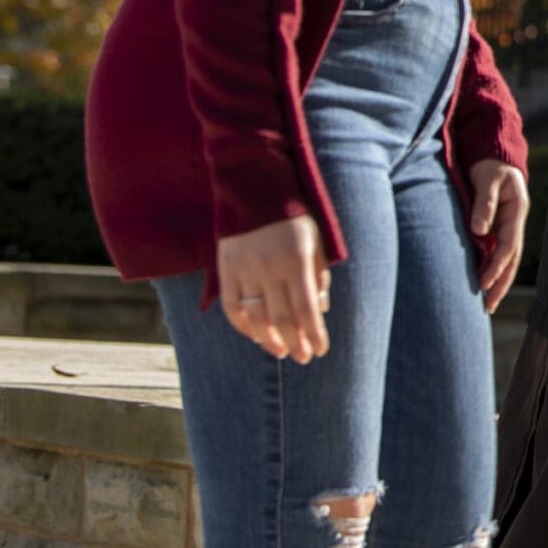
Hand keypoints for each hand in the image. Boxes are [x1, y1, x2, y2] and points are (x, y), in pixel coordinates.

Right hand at [217, 216, 330, 363]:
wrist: (253, 190)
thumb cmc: (293, 217)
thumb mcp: (316, 240)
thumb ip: (319, 275)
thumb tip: (321, 310)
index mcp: (297, 260)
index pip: (307, 308)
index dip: (314, 334)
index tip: (320, 351)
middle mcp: (270, 268)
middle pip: (283, 318)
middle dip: (295, 342)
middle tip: (303, 358)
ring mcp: (245, 271)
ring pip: (256, 317)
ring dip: (269, 340)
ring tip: (281, 352)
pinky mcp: (225, 271)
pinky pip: (232, 307)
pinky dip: (243, 326)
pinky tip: (256, 336)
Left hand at [467, 158, 528, 313]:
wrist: (494, 153)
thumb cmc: (489, 164)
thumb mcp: (487, 178)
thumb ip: (483, 202)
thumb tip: (479, 231)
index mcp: (516, 211)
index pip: (508, 245)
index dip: (496, 266)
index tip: (482, 283)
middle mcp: (515, 221)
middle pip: (512, 259)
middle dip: (501, 283)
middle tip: (488, 306)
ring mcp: (509, 225)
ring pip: (507, 259)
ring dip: (499, 281)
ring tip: (488, 305)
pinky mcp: (499, 227)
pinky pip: (498, 253)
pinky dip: (493, 270)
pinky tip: (484, 284)